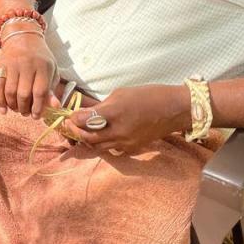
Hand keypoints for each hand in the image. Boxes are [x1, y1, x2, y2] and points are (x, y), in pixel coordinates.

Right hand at [0, 32, 57, 118]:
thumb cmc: (41, 58)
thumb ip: (52, 89)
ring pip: (10, 92)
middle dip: (24, 108)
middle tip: (26, 113)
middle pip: (24, 93)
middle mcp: (27, 64)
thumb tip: (55, 107)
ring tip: (17, 109)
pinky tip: (3, 110)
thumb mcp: (51, 70)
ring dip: (13, 106)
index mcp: (43, 66)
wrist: (23, 37)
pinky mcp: (0, 66)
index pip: (40, 91)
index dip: (38, 107)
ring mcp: (12, 65)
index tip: (36, 116)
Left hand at [61, 84, 189, 154]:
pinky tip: (100, 136)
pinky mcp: (132, 149)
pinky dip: (102, 144)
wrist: (174, 110)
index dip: (73, 119)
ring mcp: (126, 142)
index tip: (68, 115)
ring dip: (87, 140)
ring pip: (98, 147)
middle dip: (75, 132)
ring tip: (82, 131)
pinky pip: (111, 149)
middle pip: (88, 138)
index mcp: (115, 112)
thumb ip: (101, 105)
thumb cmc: (147, 95)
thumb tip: (84, 110)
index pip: (85, 120)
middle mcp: (119, 131)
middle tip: (69, 125)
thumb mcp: (120, 93)